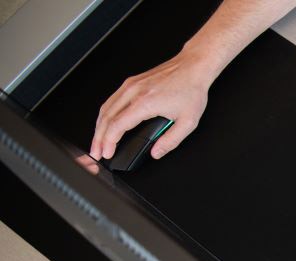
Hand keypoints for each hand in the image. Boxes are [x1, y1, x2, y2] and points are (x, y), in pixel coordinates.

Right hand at [90, 50, 215, 161]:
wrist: (193, 67)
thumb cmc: (191, 90)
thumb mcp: (188, 122)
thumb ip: (171, 141)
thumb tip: (156, 153)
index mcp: (145, 103)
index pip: (118, 125)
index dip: (109, 142)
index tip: (106, 153)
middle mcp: (134, 92)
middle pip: (106, 118)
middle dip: (99, 138)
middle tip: (96, 152)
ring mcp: (131, 85)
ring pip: (106, 108)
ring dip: (99, 126)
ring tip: (98, 141)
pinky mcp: (132, 82)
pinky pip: (112, 100)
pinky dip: (106, 115)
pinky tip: (106, 123)